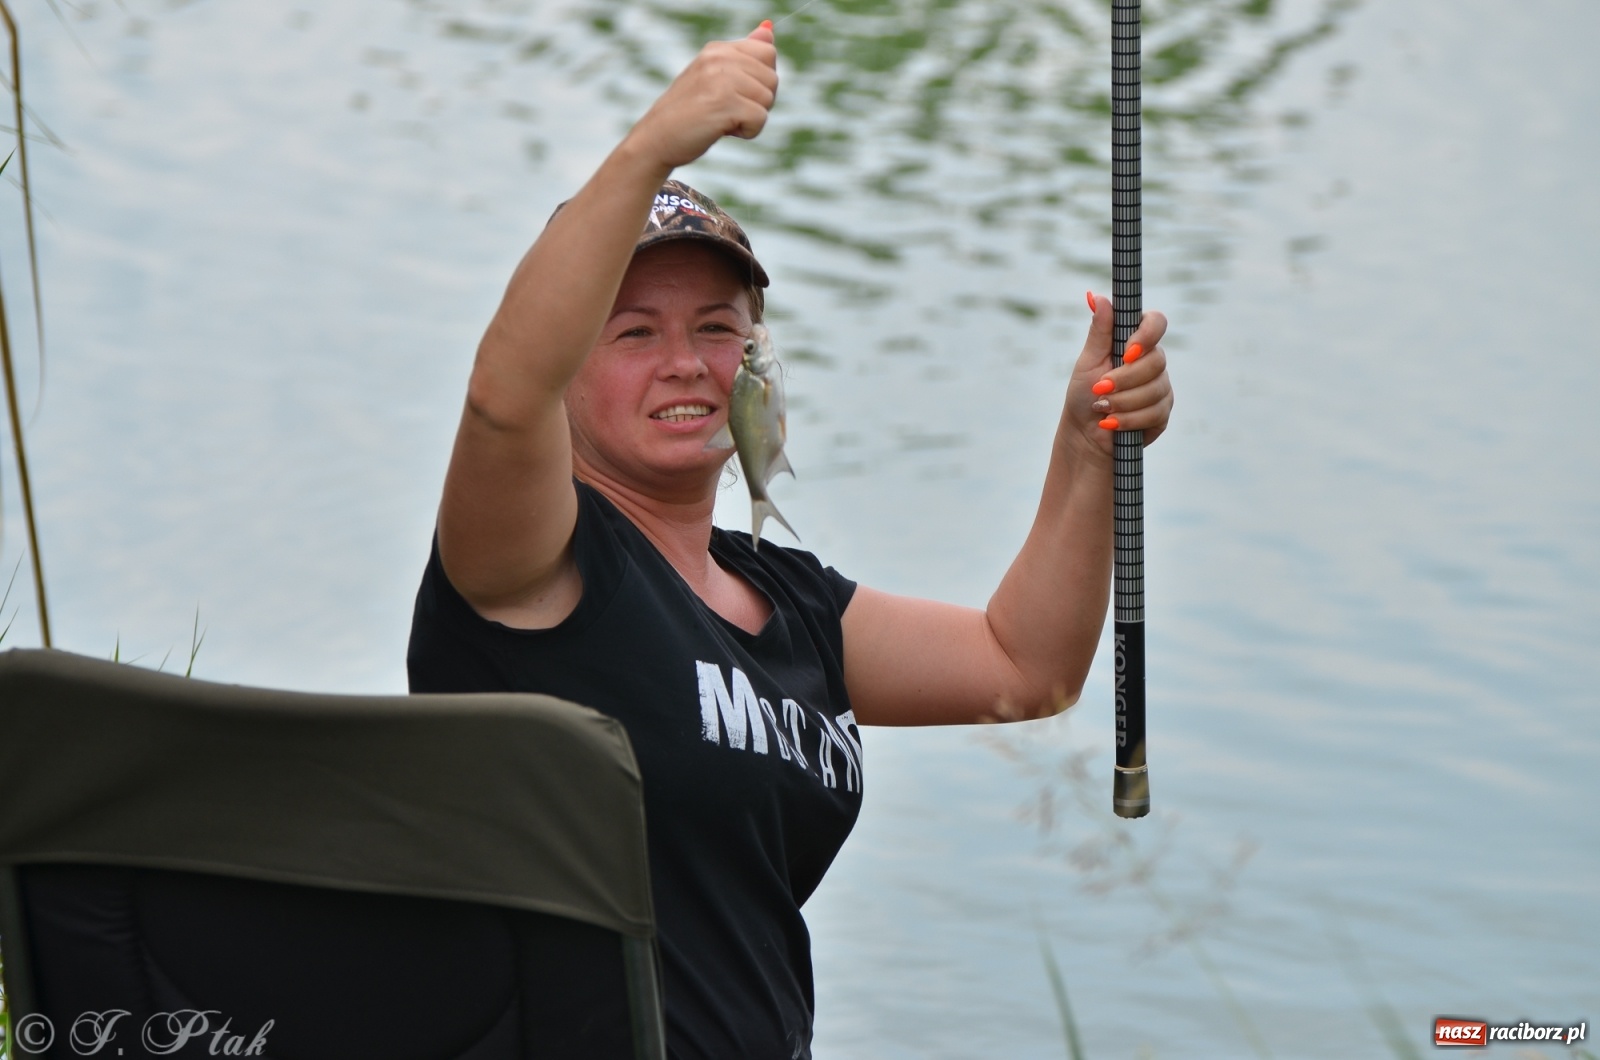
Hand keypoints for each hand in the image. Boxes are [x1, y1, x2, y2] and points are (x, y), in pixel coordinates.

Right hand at [623, 23, 778, 169]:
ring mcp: (722, 78)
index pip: (768, 52)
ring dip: (751, 118)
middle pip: (772, 78)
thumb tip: (769, 29)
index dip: (761, 80)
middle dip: (758, 102)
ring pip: (768, 99)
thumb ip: (744, 55)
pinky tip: (723, 130)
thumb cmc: (688, 112)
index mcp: (718, 49)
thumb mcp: (715, 78)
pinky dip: (748, 132)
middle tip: (728, 110)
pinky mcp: (725, 102)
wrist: (656, 138)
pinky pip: (760, 118)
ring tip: (723, 119)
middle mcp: (720, 58)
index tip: (737, 93)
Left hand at [1066, 292, 1172, 457]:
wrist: (1085, 433)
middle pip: (1156, 361)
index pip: (1156, 322)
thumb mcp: (1088, 361)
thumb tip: (1098, 297)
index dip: (1146, 335)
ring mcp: (1161, 386)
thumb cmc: (1084, 394)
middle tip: (1099, 389)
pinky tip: (1112, 422)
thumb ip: (1099, 331)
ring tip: (1102, 407)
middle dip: (1124, 379)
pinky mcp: (1163, 412)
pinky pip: (1155, 412)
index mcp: (1135, 342)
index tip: (1127, 352)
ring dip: (1122, 401)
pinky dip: (1129, 419)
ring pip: (1155, 389)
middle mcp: (1153, 361)